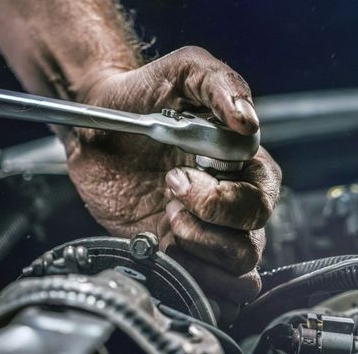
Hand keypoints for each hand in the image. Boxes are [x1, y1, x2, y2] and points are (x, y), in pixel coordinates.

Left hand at [66, 46, 281, 319]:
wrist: (96, 122)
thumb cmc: (142, 94)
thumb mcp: (183, 71)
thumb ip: (220, 84)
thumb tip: (248, 120)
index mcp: (242, 160)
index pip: (262, 193)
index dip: (221, 193)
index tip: (177, 172)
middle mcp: (232, 197)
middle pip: (255, 233)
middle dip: (209, 219)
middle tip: (169, 191)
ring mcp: (209, 228)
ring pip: (240, 264)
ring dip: (200, 249)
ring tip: (167, 220)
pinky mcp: (184, 251)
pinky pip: (218, 287)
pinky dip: (198, 279)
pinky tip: (169, 252)